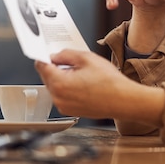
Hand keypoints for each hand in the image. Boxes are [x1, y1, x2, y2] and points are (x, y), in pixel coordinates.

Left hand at [35, 49, 164, 125]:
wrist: (123, 100)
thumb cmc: (109, 82)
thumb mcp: (87, 58)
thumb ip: (66, 54)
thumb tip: (56, 55)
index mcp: (59, 83)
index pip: (41, 66)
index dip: (44, 56)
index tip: (48, 52)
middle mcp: (58, 97)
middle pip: (47, 77)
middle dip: (56, 67)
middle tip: (72, 61)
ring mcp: (63, 106)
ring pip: (55, 87)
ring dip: (62, 78)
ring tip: (82, 74)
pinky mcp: (70, 111)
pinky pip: (62, 96)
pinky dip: (68, 88)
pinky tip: (83, 84)